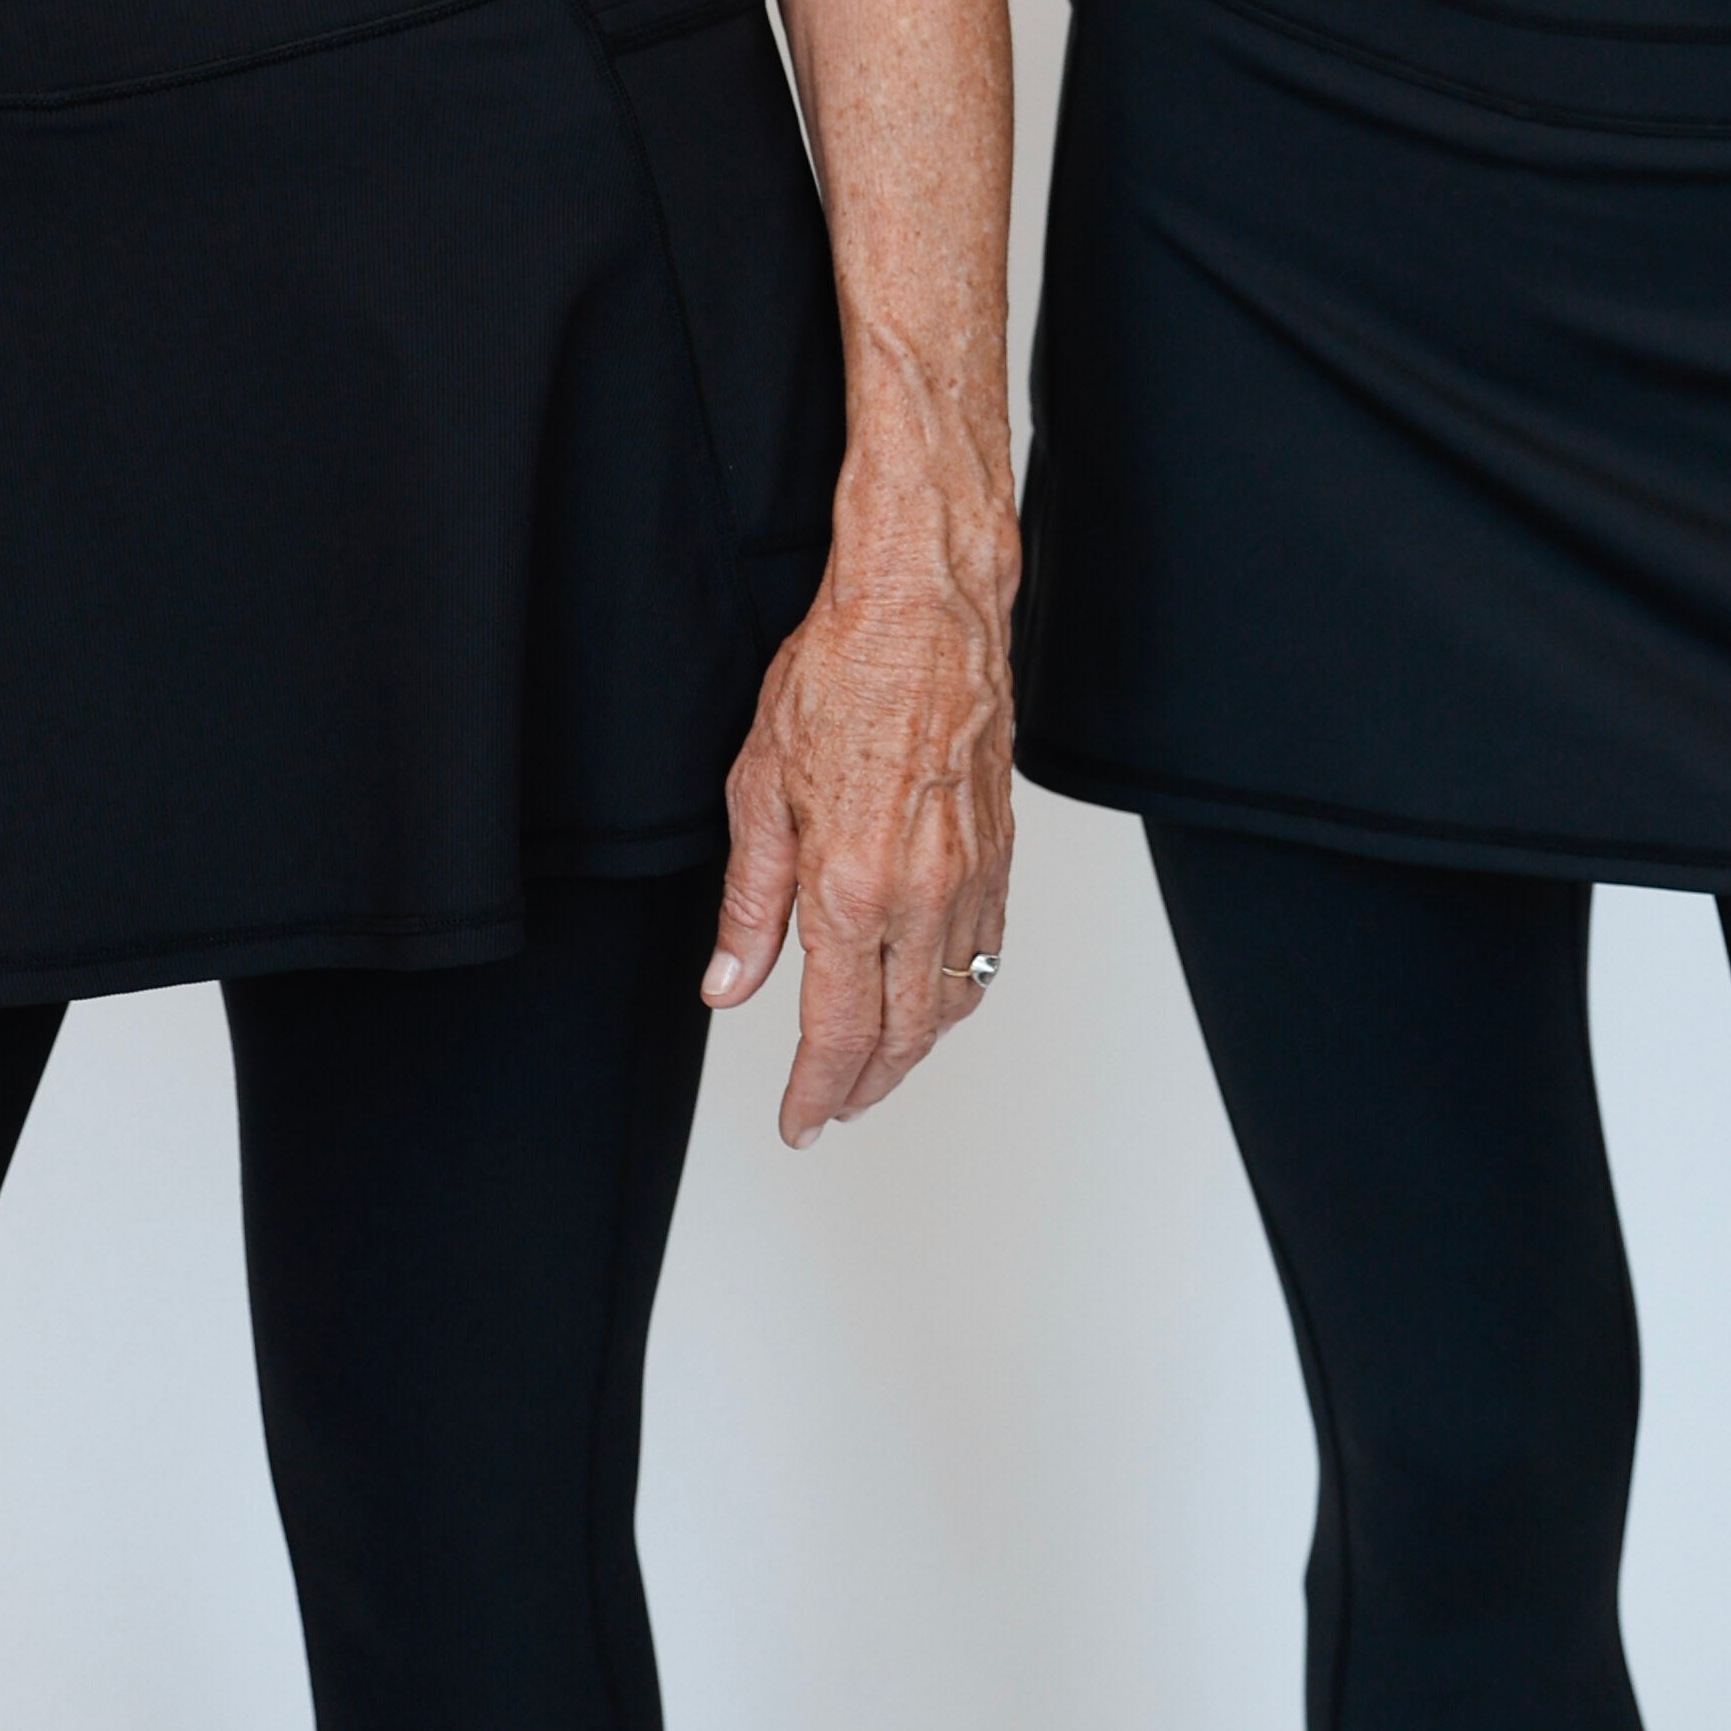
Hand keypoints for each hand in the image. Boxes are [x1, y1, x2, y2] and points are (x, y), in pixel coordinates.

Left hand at [703, 499, 1016, 1138]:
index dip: (816, 1093)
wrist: (924, 609)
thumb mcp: (758, 791)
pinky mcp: (1001, 852)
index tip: (799, 1120)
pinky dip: (955, 994)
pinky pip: (986, 952)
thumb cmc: (839, 677)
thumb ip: (750, 904)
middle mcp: (923, 895)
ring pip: (953, 1003)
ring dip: (914, 1050)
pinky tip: (928, 996)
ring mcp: (971, 876)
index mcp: (853, 888)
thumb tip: (730, 986)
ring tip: (875, 1065)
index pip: (838, 1033)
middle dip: (865, 1087)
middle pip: (904, 1037)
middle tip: (832, 1108)